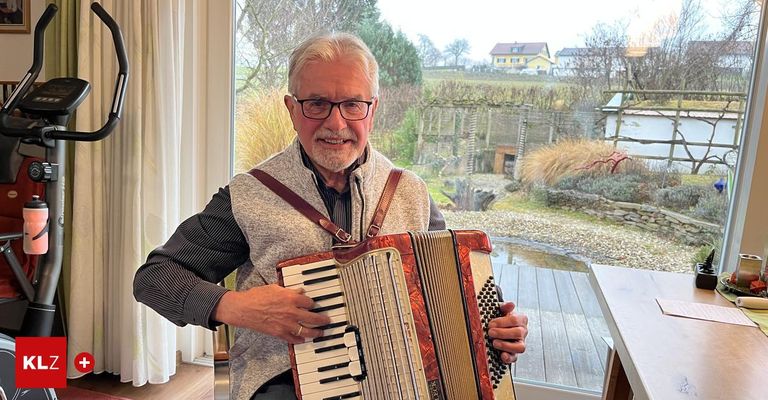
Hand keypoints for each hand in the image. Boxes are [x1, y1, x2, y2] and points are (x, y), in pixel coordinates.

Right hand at [213, 284, 330, 343]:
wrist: (243, 309)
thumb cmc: (256, 296)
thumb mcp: (274, 288)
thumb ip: (289, 290)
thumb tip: (299, 291)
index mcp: (291, 298)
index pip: (310, 302)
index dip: (313, 303)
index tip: (315, 305)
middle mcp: (291, 312)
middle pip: (313, 318)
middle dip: (322, 320)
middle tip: (327, 320)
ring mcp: (286, 324)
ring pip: (307, 331)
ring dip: (316, 332)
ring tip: (320, 332)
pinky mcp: (279, 333)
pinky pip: (293, 338)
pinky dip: (300, 340)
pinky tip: (304, 339)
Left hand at [488, 302, 527, 362]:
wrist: (500, 327)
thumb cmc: (501, 319)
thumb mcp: (502, 311)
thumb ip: (505, 307)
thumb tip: (510, 304)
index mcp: (521, 320)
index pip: (515, 320)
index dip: (502, 322)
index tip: (491, 324)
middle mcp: (523, 332)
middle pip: (518, 333)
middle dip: (502, 333)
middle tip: (490, 332)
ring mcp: (520, 343)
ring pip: (520, 347)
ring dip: (506, 345)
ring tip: (494, 343)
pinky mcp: (514, 354)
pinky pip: (515, 358)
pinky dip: (509, 358)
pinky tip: (502, 355)